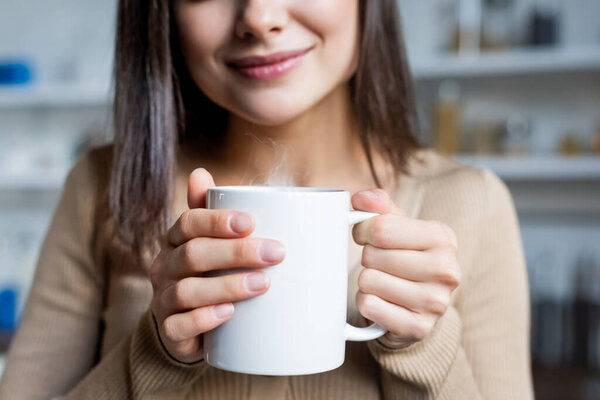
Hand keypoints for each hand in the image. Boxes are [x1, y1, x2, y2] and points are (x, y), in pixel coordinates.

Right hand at [149, 168, 285, 362]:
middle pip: (193, 254)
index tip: (252, 222)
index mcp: (175, 241)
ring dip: (227, 285)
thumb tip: (200, 171)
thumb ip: (212, 211)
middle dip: (236, 252)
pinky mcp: (170, 331)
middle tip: (276, 253)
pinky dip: (204, 319)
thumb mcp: (212, 242)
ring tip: (263, 283)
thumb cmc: (208, 274)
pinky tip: (229, 314)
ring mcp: (163, 300)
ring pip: (186, 291)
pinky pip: (178, 326)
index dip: (217, 221)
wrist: (188, 326)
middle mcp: (164, 267)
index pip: (188, 223)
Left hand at [351, 189, 459, 348]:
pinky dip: (366, 303)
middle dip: (367, 258)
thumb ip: (379, 206)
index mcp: (443, 238)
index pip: (381, 228)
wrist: (418, 307)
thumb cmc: (405, 258)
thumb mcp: (398, 226)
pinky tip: (381, 301)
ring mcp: (436, 302)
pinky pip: (369, 306)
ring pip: (369, 281)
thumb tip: (360, 199)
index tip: (367, 237)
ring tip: (383, 283)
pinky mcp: (418, 328)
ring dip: (366, 282)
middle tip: (380, 264)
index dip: (363, 231)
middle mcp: (446, 270)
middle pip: (373, 255)